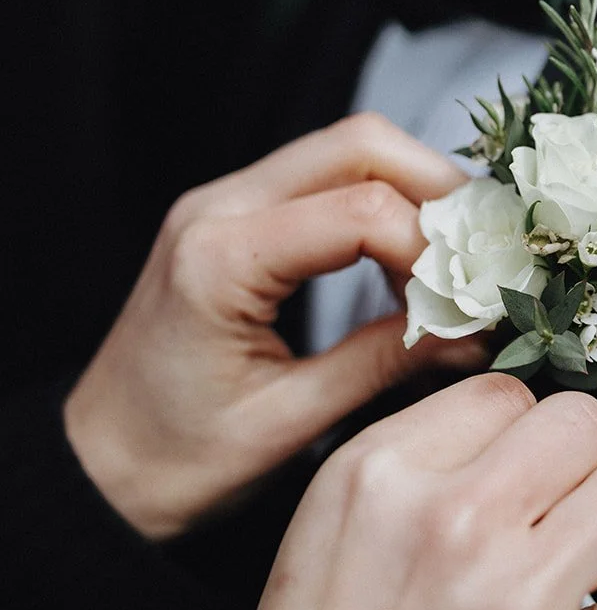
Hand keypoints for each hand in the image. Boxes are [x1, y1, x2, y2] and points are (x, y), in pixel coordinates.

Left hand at [64, 115, 481, 538]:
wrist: (99, 466)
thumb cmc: (173, 460)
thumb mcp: (289, 422)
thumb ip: (384, 363)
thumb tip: (472, 334)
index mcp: (220, 258)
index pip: (361, 209)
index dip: (436, 251)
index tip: (473, 305)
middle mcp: (218, 208)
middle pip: (361, 143)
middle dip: (440, 191)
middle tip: (485, 259)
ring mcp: (224, 203)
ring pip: (348, 150)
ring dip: (415, 196)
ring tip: (448, 274)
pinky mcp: (236, 217)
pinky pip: (325, 181)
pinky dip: (381, 210)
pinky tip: (404, 271)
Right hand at [187, 375, 596, 609]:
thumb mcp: (320, 529)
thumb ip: (410, 467)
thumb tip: (506, 438)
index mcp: (379, 474)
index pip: (505, 391)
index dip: (511, 439)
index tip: (503, 478)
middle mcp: (452, 520)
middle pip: (587, 422)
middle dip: (578, 467)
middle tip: (552, 517)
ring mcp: (515, 602)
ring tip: (574, 577)